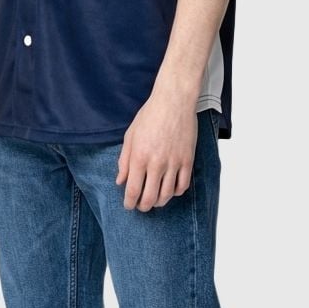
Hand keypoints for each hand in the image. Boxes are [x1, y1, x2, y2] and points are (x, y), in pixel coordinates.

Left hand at [115, 95, 197, 210]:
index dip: (130, 202)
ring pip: (167, 195)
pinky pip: (183, 185)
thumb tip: (120, 181)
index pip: (133, 190)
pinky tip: (170, 190)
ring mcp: (174, 162)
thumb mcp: (130, 135)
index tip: (128, 205)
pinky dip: (176, 193)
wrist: (174, 101)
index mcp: (140, 156)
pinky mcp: (188, 160)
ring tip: (154, 200)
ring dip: (159, 202)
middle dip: (143, 206)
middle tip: (141, 206)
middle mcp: (157, 163)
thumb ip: (124, 160)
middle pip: (150, 197)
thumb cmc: (150, 115)